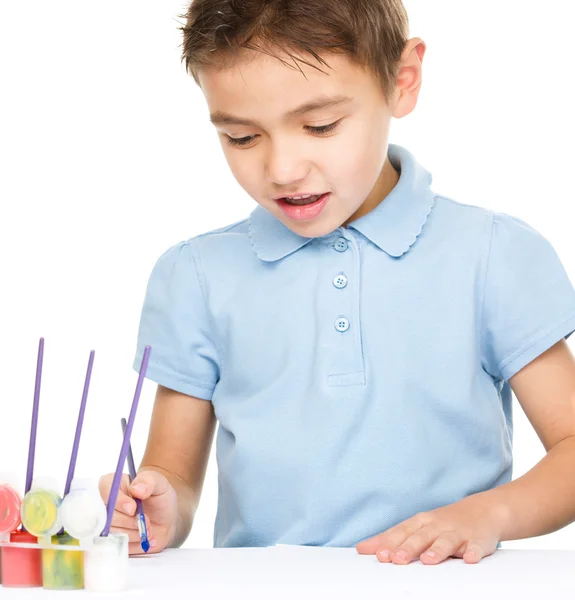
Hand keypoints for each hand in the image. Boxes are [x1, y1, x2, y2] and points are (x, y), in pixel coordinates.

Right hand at [99, 470, 177, 554]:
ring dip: (133, 533)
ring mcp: (107, 523)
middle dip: (129, 521)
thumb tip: (136, 488)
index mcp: (115, 484)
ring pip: (112, 532)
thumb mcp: (159, 483)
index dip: (117, 500)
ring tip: (149, 530)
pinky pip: (117, 546)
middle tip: (147, 521)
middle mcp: (107, 503)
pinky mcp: (113, 540)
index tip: (133, 508)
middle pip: (106, 515)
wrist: (166, 518)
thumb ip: (149, 481)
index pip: (106, 489)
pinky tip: (146, 540)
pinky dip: (134, 544)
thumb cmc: (159, 496)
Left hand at [356, 493, 507, 564]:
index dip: (389, 543)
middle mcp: (436, 526)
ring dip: (436, 550)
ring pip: (446, 541)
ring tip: (428, 560)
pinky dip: (473, 552)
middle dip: (408, 548)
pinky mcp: (477, 540)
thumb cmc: (442, 523)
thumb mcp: (416, 527)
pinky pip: (476, 546)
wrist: (483, 510)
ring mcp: (457, 532)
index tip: (377, 554)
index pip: (401, 533)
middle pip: (420, 537)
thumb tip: (362, 549)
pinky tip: (469, 559)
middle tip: (396, 559)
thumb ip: (391, 539)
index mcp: (420, 523)